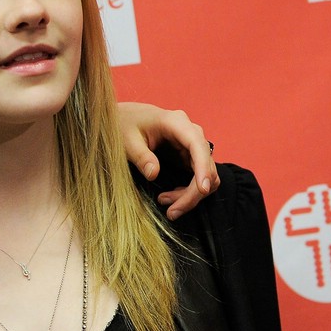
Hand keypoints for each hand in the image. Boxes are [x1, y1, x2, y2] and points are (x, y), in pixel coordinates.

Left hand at [116, 102, 218, 220]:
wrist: (124, 118)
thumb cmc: (124, 125)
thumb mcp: (126, 140)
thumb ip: (141, 156)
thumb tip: (154, 174)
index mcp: (176, 122)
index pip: (197, 145)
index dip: (203, 168)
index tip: (202, 189)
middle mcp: (190, 132)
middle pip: (206, 165)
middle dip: (194, 192)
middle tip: (172, 212)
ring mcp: (192, 145)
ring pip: (206, 175)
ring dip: (191, 194)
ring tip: (167, 205)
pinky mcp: (190, 156)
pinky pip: (198, 177)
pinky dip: (189, 191)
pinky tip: (170, 197)